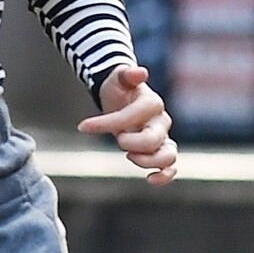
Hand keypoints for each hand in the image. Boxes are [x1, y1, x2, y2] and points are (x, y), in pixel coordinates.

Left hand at [77, 64, 177, 184]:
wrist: (125, 97)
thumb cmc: (120, 88)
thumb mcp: (118, 77)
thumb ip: (127, 74)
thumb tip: (140, 72)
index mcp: (151, 103)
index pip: (130, 116)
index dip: (106, 123)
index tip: (82, 126)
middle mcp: (161, 121)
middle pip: (151, 140)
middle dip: (129, 144)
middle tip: (117, 138)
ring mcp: (163, 137)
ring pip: (167, 156)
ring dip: (146, 161)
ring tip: (129, 156)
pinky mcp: (161, 150)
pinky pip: (170, 166)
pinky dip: (164, 175)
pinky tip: (150, 180)